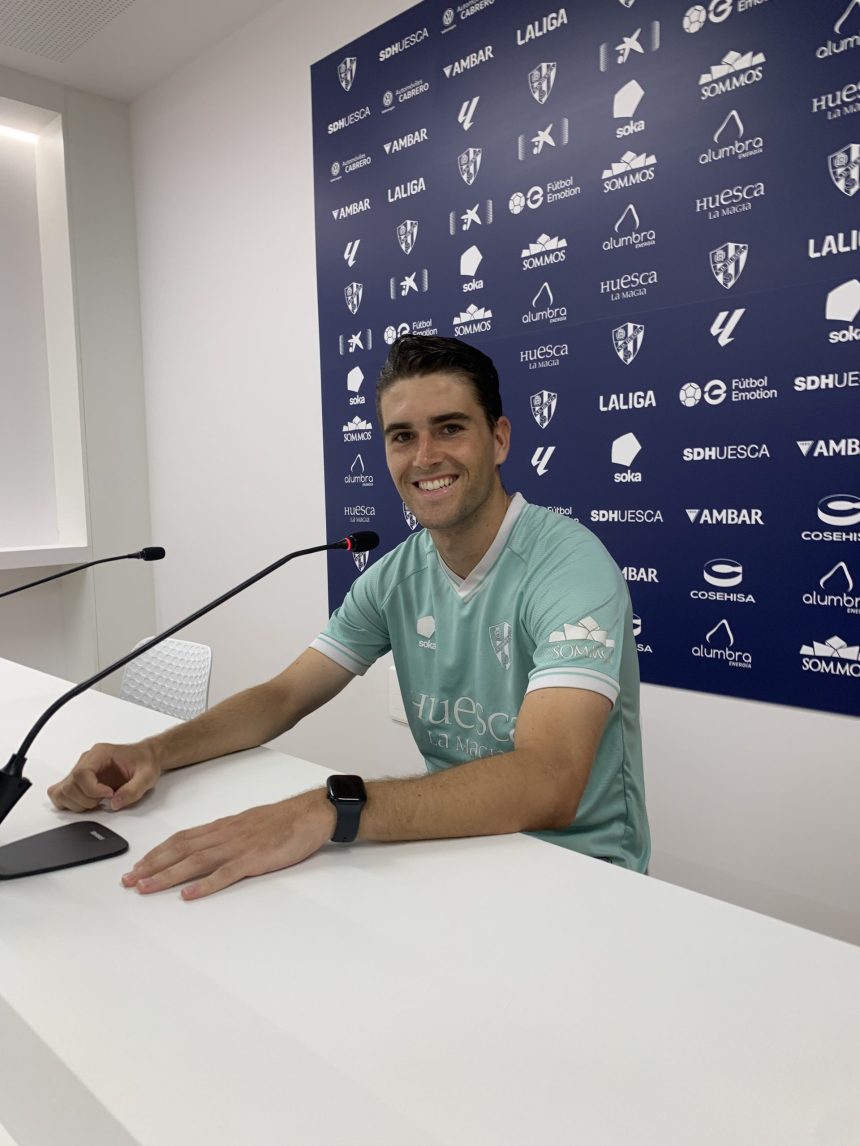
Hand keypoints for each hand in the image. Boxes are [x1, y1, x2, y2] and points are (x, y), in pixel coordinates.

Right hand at [48, 741, 161, 812]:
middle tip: (105, 800)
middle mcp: (86, 761)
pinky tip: (89, 802)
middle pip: (69, 784)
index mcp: (100, 754)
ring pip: (61, 791)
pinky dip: (70, 804)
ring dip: (78, 803)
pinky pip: (61, 794)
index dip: (92, 789)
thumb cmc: (144, 762)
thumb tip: (114, 804)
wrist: (145, 758)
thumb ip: (133, 790)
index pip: (81, 773)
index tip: (109, 794)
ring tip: (98, 801)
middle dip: (86, 799)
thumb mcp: (147, 776)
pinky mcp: (79, 782)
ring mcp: (81, 771)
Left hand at [121, 790, 335, 899]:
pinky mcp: (254, 860)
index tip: (138, 865)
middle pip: (180, 850)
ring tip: (146, 887)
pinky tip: (189, 896)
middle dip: (151, 866)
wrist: (310, 814)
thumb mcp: (249, 824)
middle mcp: (225, 835)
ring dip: (167, 876)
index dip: (157, 852)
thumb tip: (208, 847)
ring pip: (195, 862)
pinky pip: (225, 874)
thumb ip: (228, 835)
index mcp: (223, 827)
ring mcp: (238, 847)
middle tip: (129, 880)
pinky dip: (204, 885)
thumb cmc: (284, 820)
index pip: (182, 838)